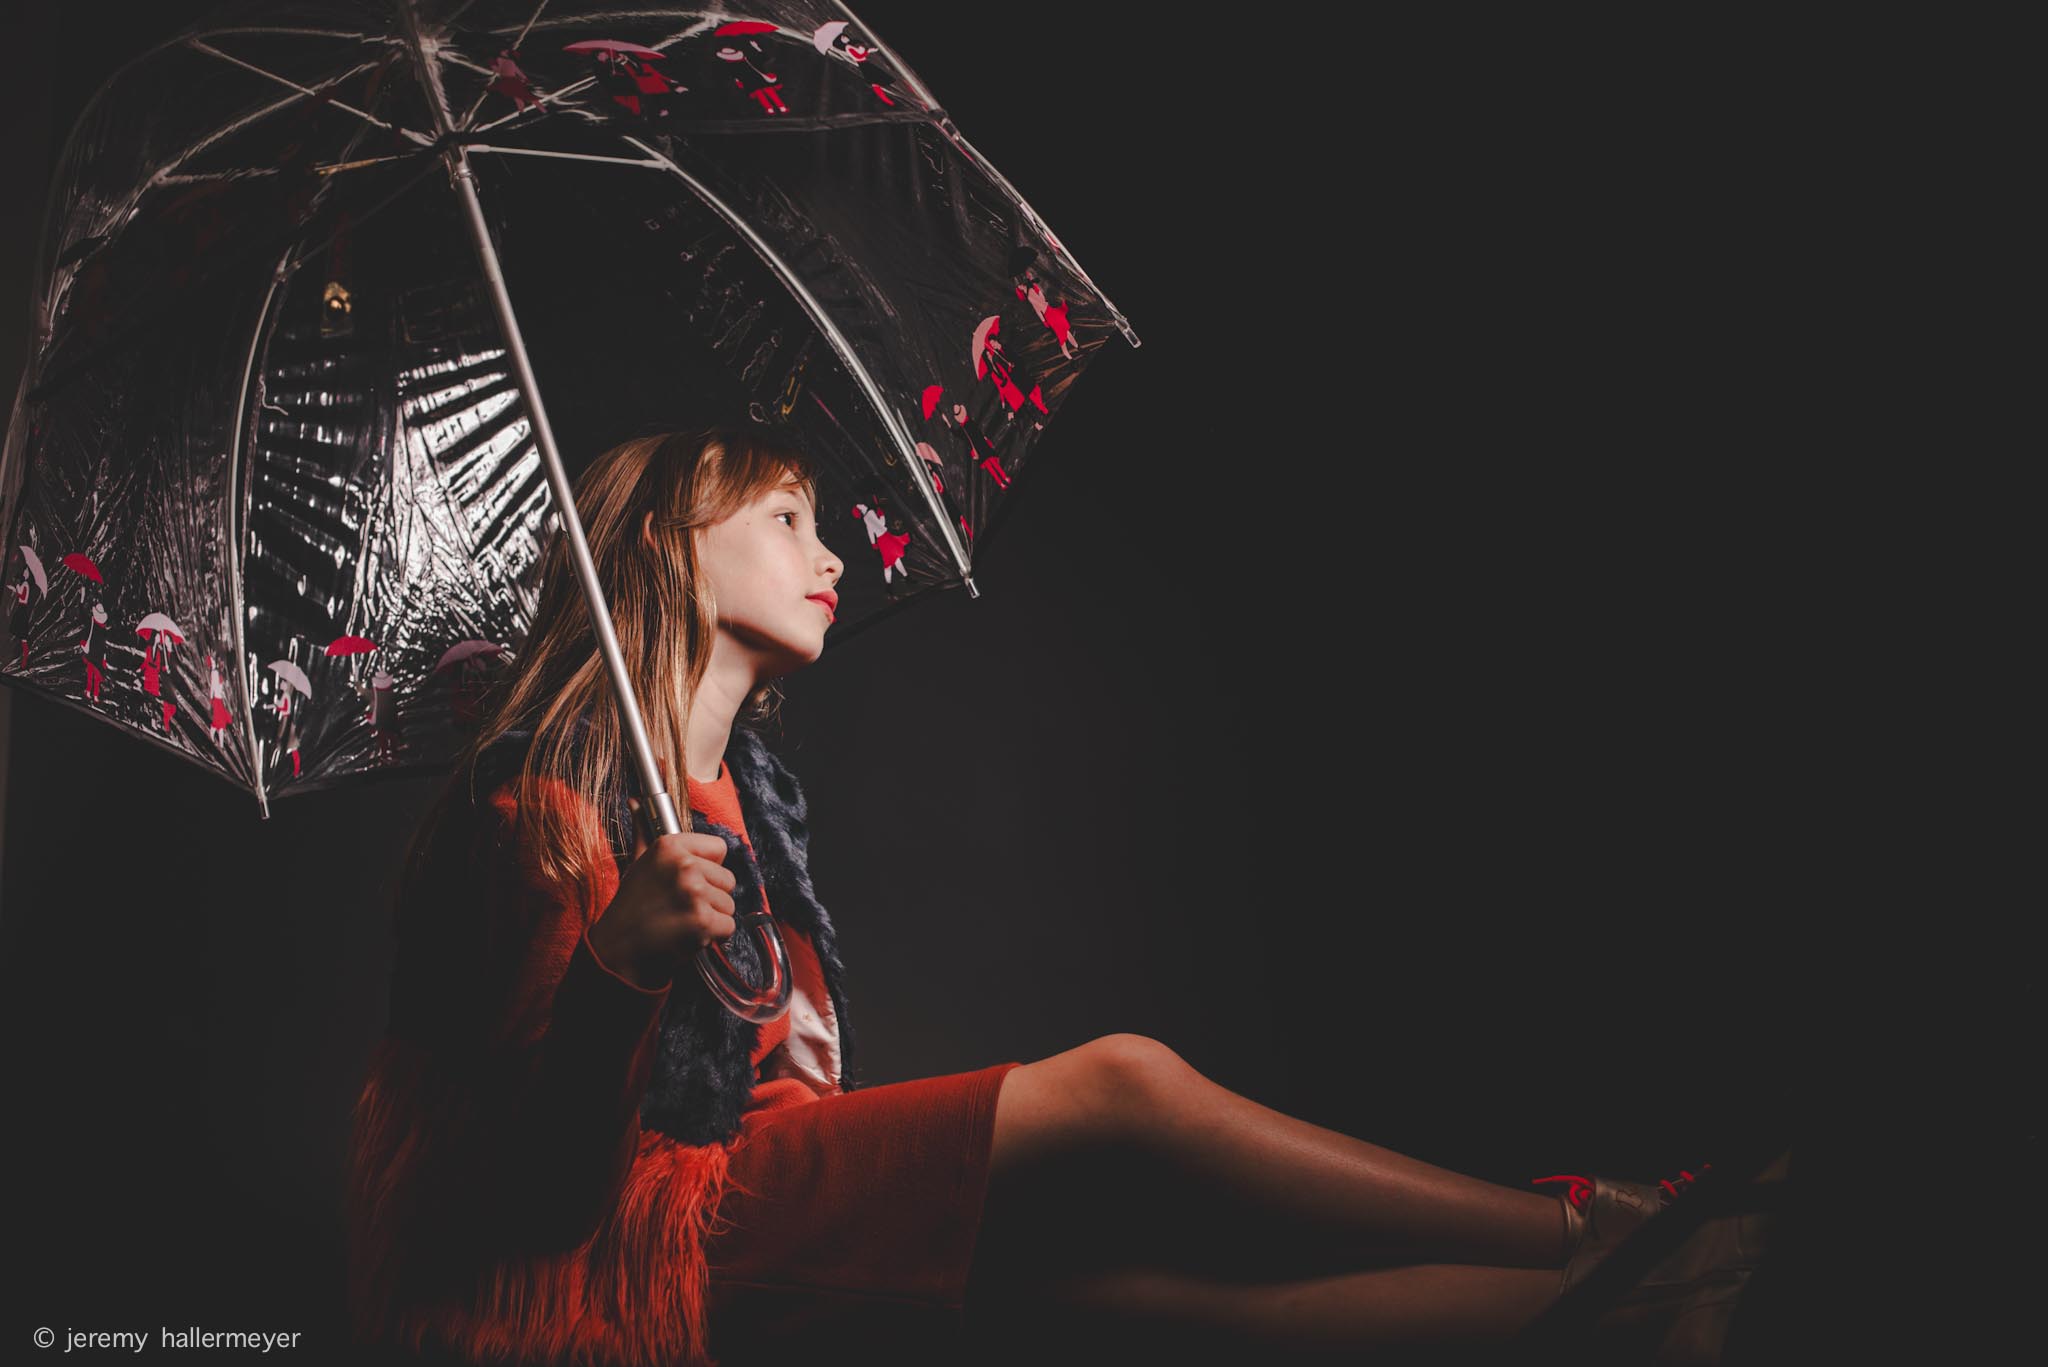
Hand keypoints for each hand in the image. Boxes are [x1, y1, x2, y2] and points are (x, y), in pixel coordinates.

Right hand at [587, 786, 738, 990]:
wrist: (617, 953)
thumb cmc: (630, 909)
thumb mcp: (637, 864)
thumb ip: (643, 832)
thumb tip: (636, 801)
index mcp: (669, 846)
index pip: (719, 849)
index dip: (707, 869)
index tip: (687, 882)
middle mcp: (683, 865)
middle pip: (727, 879)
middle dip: (710, 897)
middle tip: (680, 908)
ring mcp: (694, 893)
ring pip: (729, 905)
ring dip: (711, 919)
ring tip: (681, 923)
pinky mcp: (702, 921)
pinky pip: (729, 927)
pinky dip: (714, 938)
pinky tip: (688, 937)